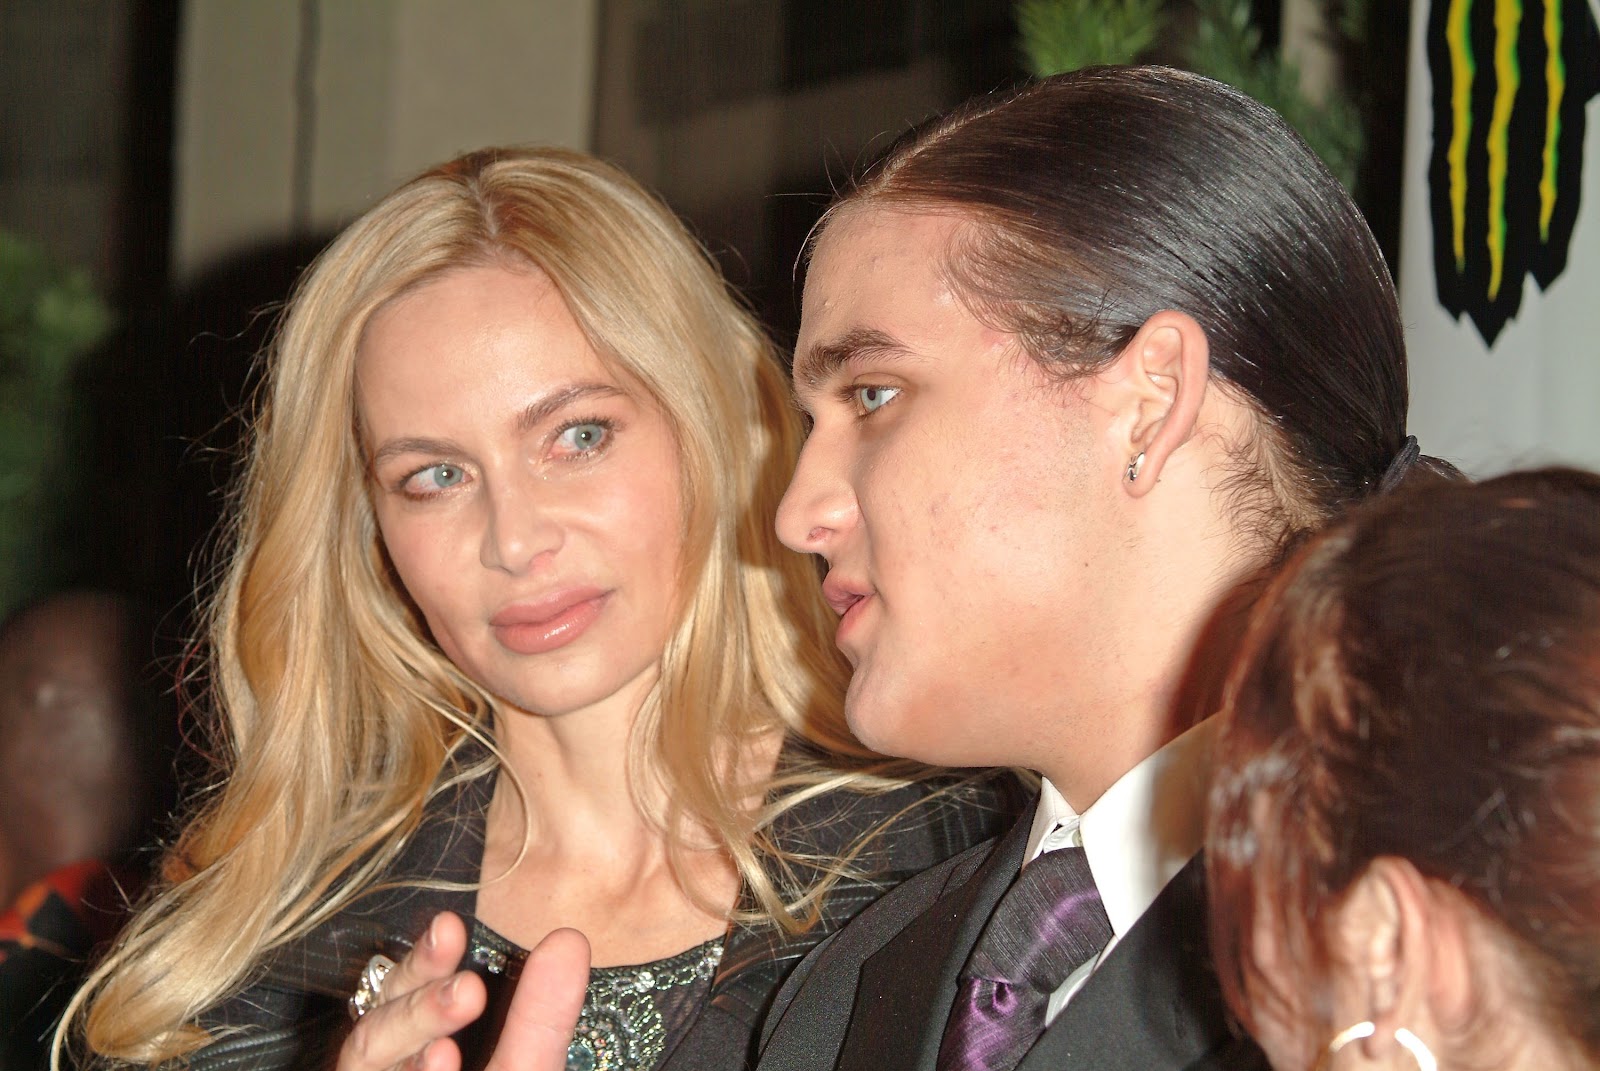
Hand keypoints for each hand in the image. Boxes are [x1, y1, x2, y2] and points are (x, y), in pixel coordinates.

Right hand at [337, 912, 590, 1070]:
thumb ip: (540, 1019)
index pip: (401, 999)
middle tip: (466, 982)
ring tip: (463, 1003)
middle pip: (375, 1033)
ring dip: (411, 1029)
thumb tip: (569, 938)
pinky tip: (438, 1061)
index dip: (420, 963)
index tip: (451, 925)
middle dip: (416, 1001)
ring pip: (365, 1059)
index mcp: (416, 1057)